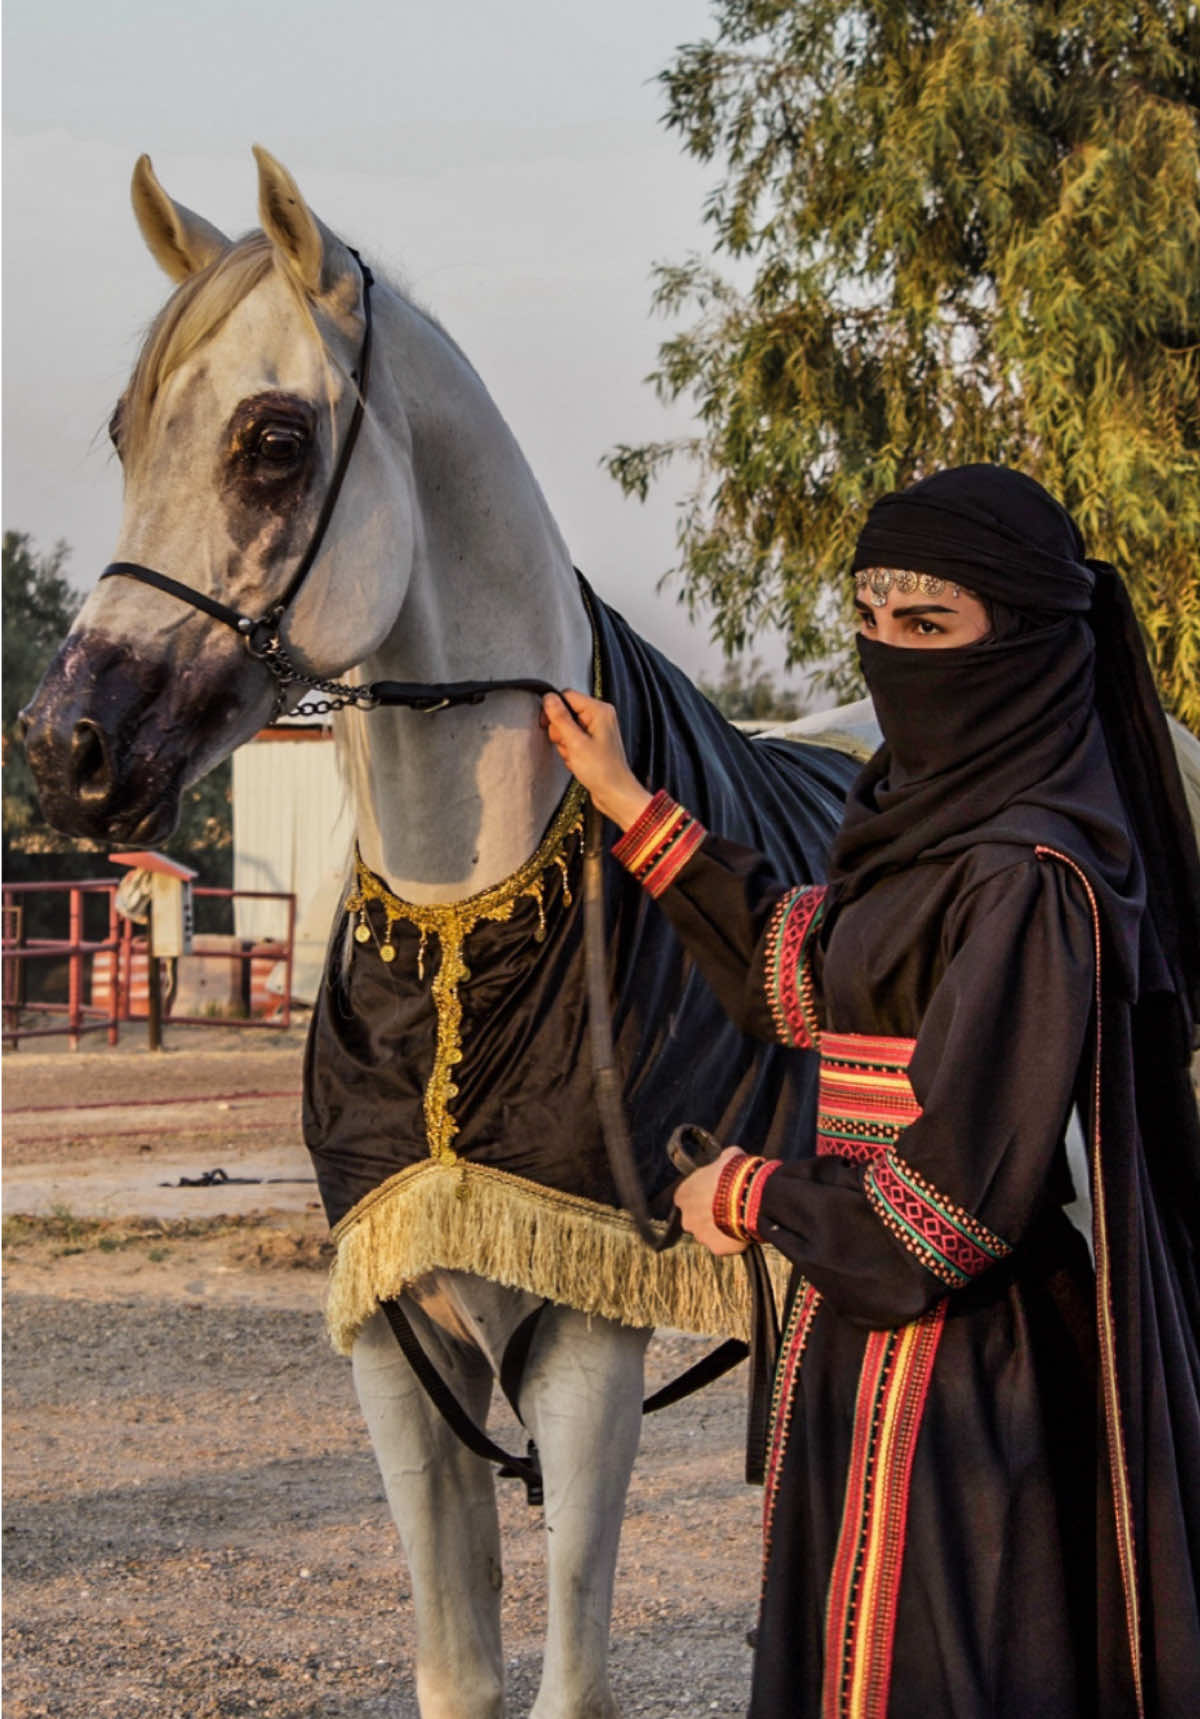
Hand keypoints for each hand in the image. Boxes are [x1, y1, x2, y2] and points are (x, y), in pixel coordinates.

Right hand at [541, 690, 652, 830]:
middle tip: (569, 747)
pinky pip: (572, 740)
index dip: (553, 710)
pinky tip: (577, 762)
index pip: (567, 696)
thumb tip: (548, 697)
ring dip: (565, 744)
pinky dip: (570, 751)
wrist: (615, 794)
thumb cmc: (601, 770)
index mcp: (599, 710)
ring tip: (575, 757)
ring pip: (566, 728)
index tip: (548, 726)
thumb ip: (560, 718)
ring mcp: (596, 729)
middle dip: (560, 732)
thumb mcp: (576, 743)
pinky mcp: (592, 741)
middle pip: (565, 712)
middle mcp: (599, 715)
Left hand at [673, 1147, 749, 1256]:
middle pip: (694, 1217)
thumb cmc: (736, 1175)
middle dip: (708, 1214)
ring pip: (708, 1233)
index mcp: (684, 1194)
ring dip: (720, 1227)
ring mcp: (701, 1235)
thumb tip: (726, 1156)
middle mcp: (687, 1218)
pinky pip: (723, 1245)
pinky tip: (743, 1229)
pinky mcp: (716, 1248)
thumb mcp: (728, 1157)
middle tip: (727, 1207)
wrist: (751, 1198)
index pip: (685, 1196)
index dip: (700, 1194)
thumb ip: (721, 1160)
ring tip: (738, 1218)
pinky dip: (731, 1240)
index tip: (713, 1192)